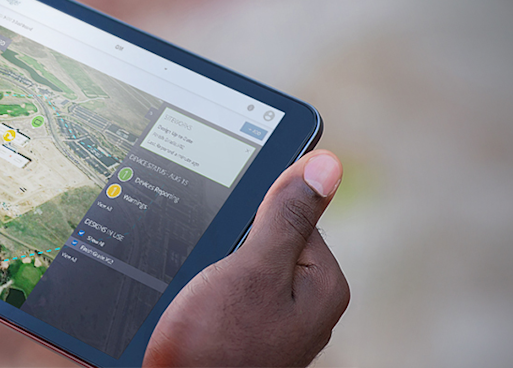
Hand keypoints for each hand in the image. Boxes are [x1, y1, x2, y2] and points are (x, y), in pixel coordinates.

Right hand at [144, 150, 349, 366]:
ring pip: (233, 269)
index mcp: (322, 283)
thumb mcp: (252, 270)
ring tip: (193, 302)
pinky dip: (198, 297)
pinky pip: (219, 297)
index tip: (223, 236)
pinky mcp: (240, 338)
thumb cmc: (216, 349)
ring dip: (205, 273)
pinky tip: (185, 314)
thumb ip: (287, 216)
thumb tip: (328, 164)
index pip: (292, 214)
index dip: (250, 214)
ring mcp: (271, 325)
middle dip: (224, 246)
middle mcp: (304, 306)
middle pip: (260, 241)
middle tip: (203, 276)